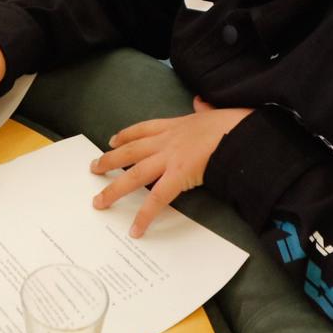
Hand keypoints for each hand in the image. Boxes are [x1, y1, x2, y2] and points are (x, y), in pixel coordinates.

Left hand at [91, 97, 251, 236]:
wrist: (239, 130)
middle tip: (93, 167)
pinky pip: (156, 199)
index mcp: (175, 124)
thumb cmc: (231, 122)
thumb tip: (202, 103)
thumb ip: (204, 109)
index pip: (143, 128)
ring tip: (98, 202)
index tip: (112, 140)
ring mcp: (169, 158)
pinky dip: (144, 215)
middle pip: (130, 151)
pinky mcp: (177, 176)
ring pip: (134, 175)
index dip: (125, 135)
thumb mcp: (212, 112)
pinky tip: (135, 229)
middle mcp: (166, 140)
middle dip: (109, 160)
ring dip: (114, 190)